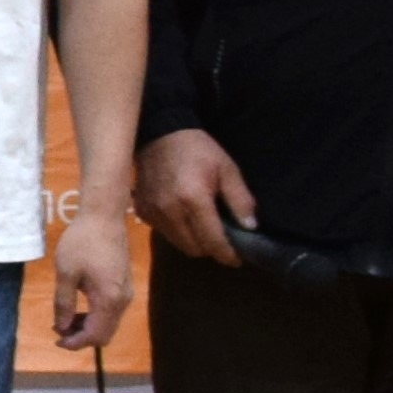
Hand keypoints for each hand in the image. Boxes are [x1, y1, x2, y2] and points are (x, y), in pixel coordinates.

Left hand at [52, 202, 137, 350]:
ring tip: (65, 318)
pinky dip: (95, 316)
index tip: (56, 339)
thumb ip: (64, 303)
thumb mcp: (66, 273)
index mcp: (109, 299)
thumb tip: (62, 327)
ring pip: (109, 324)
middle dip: (82, 337)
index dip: (75, 343)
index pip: (95, 335)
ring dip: (88, 327)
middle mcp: (123, 300)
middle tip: (59, 329)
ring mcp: (126, 293)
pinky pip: (111, 311)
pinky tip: (78, 307)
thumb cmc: (81, 242)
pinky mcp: (124, 286)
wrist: (103, 217)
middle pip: (105, 334)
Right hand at [136, 129, 258, 262]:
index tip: (238, 259)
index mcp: (193, 200)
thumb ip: (240, 200)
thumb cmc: (198, 149)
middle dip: (211, 249)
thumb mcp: (227, 169)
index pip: (213, 241)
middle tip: (222, 240)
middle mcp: (170, 211)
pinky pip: (164, 233)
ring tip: (204, 229)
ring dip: (194, 242)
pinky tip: (183, 216)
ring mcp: (152, 212)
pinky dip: (177, 232)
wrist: (159, 133)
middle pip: (195, 249)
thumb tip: (250, 228)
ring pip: (178, 244)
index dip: (228, 254)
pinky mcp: (141, 211)